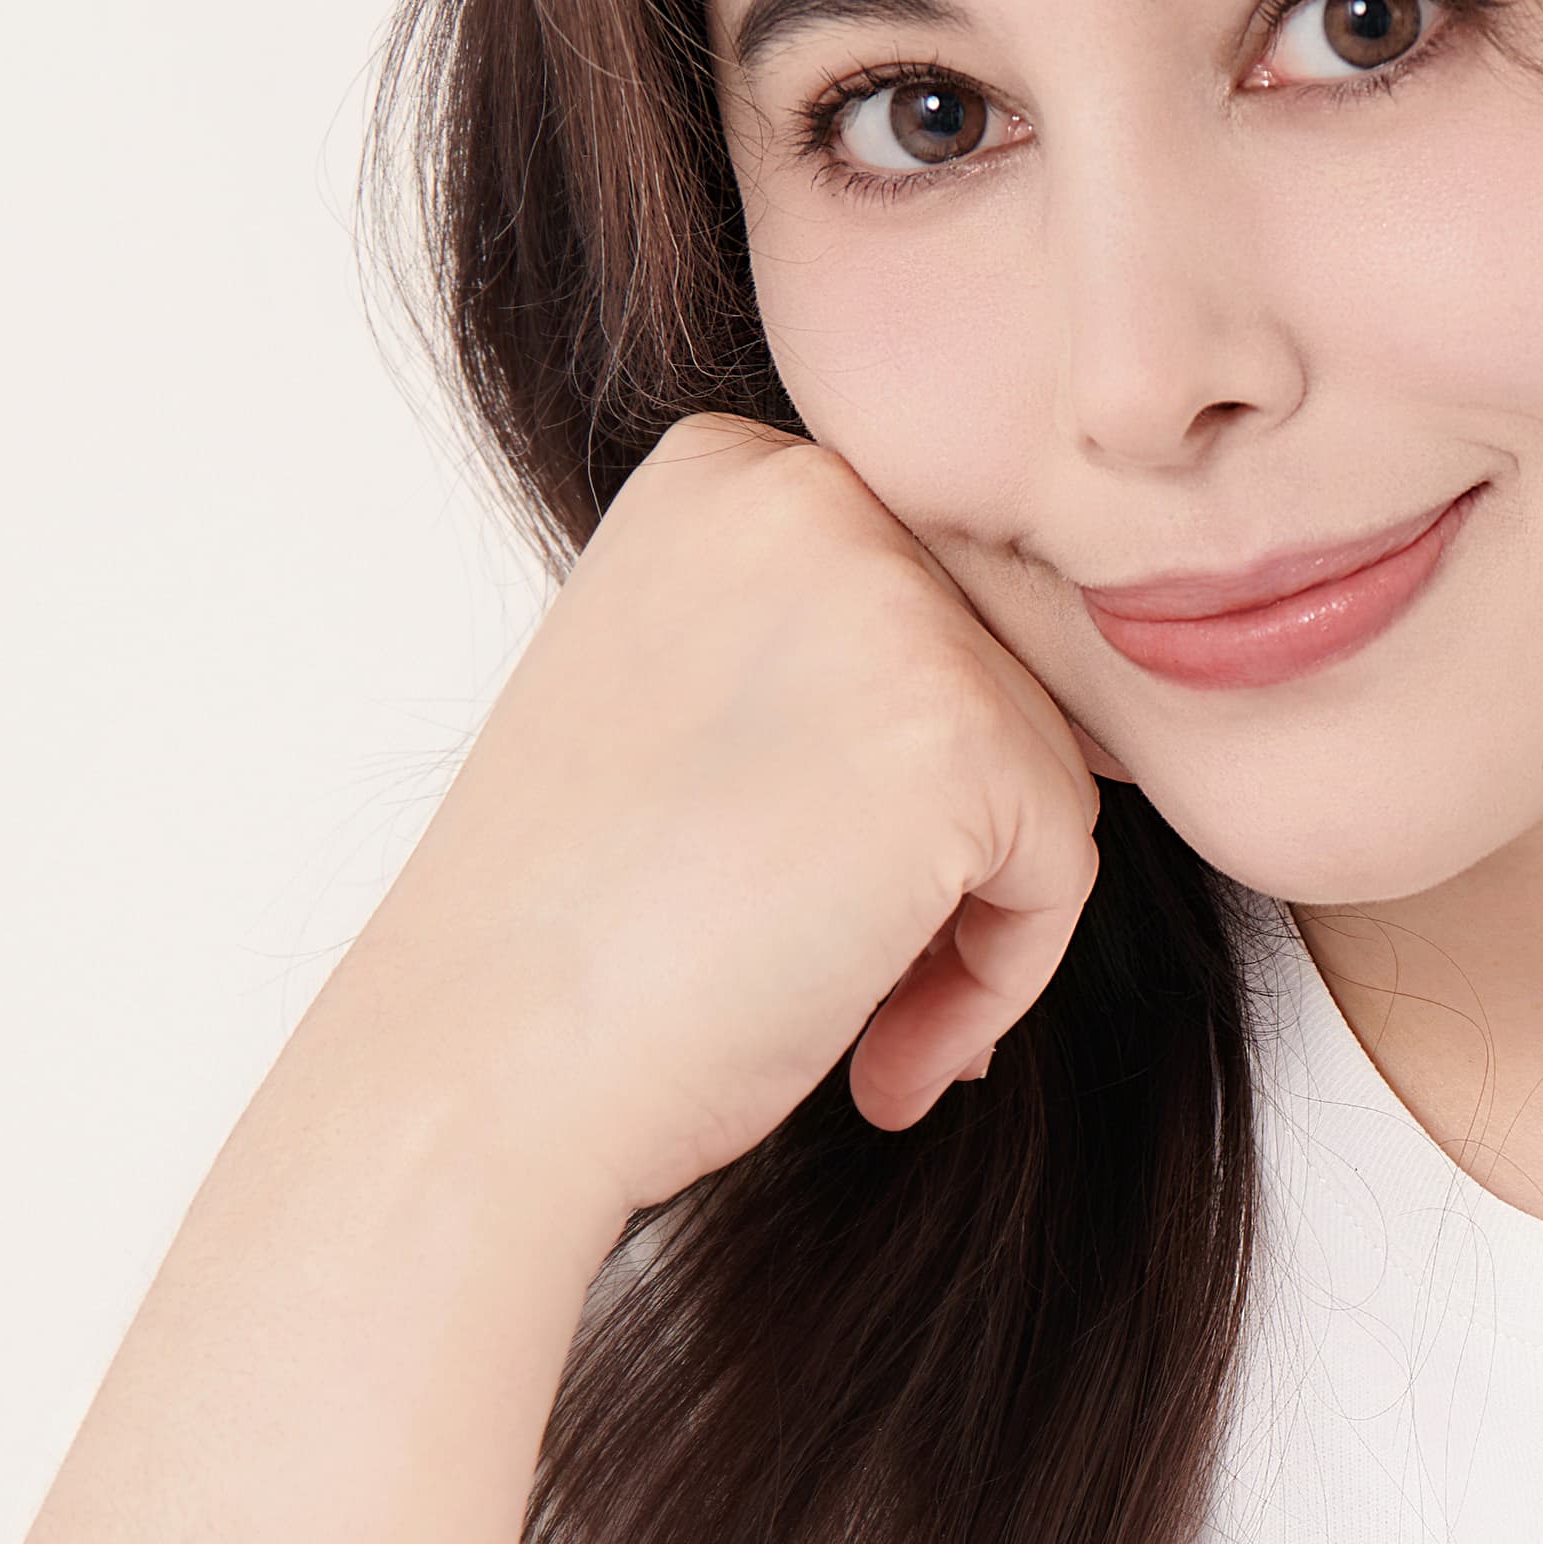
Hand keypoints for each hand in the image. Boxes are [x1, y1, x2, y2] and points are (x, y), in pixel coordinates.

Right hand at [347, 415, 1110, 1220]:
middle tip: (820, 967)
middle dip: (941, 843)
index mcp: (726, 474)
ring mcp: (887, 602)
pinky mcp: (958, 731)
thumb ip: (833, 666)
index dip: (883, 774)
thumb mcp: (690, 715)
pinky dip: (996, 982)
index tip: (788, 884)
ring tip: (838, 1014)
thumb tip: (1053, 713)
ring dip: (966, 919)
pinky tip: (874, 1062)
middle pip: (997, 677)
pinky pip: (1060, 866)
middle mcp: (808, 494)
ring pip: (1044, 768)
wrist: (482, 1069)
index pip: (921, 607)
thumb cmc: (570, 938)